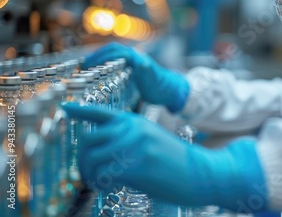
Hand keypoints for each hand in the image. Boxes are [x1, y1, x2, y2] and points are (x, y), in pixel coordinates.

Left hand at [63, 104, 268, 211]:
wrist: (202, 172)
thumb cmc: (176, 160)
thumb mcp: (152, 138)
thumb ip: (128, 138)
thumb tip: (101, 151)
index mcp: (135, 120)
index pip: (101, 112)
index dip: (80, 110)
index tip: (65, 108)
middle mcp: (132, 129)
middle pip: (88, 139)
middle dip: (82, 159)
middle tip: (89, 174)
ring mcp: (134, 145)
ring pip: (91, 159)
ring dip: (89, 174)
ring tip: (99, 183)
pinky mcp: (137, 165)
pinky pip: (103, 175)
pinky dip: (101, 184)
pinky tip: (110, 187)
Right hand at [82, 42, 188, 112]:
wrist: (170, 90)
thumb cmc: (162, 87)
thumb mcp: (154, 81)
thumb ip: (148, 71)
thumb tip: (142, 62)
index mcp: (136, 57)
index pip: (115, 51)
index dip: (100, 56)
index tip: (87, 65)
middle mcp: (133, 56)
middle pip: (111, 49)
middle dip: (96, 55)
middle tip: (82, 66)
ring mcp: (132, 61)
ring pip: (112, 54)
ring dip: (99, 58)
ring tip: (85, 68)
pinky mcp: (131, 68)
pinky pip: (115, 61)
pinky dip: (104, 64)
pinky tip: (96, 73)